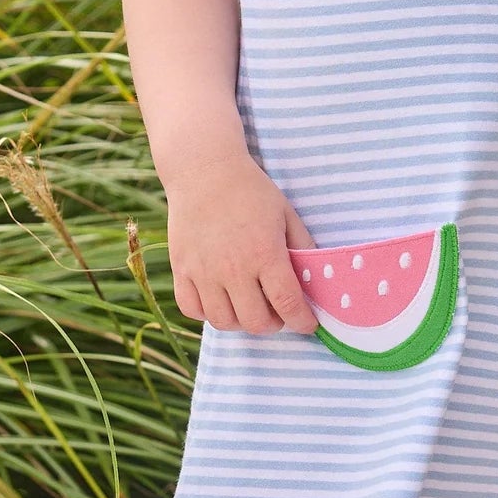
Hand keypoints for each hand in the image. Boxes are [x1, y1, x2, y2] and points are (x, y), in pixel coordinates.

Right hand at [164, 151, 317, 336]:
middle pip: (256, 322)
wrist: (204, 171)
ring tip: (249, 306)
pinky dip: (207, 313)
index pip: (288, 304)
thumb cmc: (250, 190)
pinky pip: (192, 309)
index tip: (308, 325)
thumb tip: (315, 280)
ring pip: (223, 322)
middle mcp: (233, 269)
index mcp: (264, 254)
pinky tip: (220, 300)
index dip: (302, 322)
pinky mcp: (181, 269)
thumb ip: (303, 248)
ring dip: (241, 322)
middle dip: (274, 323)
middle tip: (277, 312)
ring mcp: (203, 272)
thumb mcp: (286, 214)